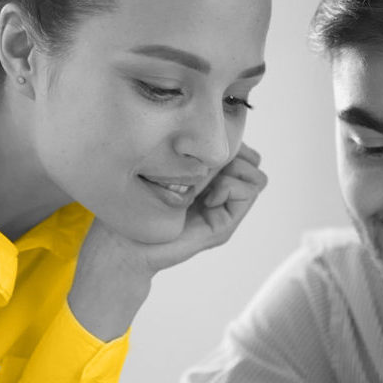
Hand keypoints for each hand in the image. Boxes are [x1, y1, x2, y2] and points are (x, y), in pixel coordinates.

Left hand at [68, 144, 266, 340]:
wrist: (124, 245)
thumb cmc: (134, 206)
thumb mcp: (164, 170)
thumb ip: (189, 157)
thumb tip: (212, 137)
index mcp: (205, 179)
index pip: (239, 151)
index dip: (229, 143)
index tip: (202, 150)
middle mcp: (219, 195)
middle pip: (253, 163)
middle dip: (236, 155)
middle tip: (208, 165)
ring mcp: (223, 212)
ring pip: (257, 179)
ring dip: (236, 172)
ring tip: (208, 182)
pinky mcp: (223, 227)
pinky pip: (249, 194)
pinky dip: (231, 187)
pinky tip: (206, 197)